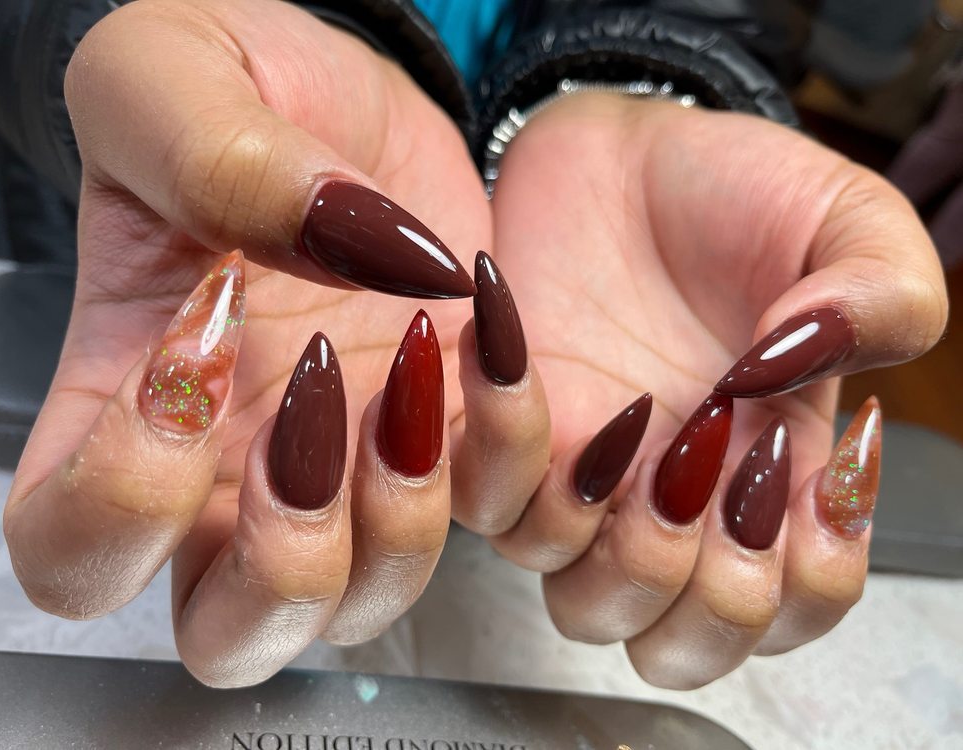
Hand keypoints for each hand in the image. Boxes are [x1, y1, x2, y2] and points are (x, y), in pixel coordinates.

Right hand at [2, 0, 489, 686]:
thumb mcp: (176, 80)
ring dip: (401, 518)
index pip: (71, 549)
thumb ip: (220, 160)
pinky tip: (487, 330)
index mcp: (120, 403)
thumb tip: (337, 244)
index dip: (123, 499)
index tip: (194, 346)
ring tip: (412, 363)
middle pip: (230, 635)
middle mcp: (228, 468)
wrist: (334, 91)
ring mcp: (345, 465)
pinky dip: (505, 442)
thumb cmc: (222, 85)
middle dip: (285, 566)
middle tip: (313, 420)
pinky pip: (491, 508)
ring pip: (364, 602)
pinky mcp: (444, 433)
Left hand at [448, 93, 947, 688]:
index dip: (807, 581)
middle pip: (678, 639)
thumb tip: (816, 363)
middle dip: (709, 594)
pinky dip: (511, 441)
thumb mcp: (844, 222)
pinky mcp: (498, 438)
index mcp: (767, 476)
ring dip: (619, 537)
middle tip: (724, 468)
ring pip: (580, 603)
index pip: (791, 604)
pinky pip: (485, 498)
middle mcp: (670, 501)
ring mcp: (582, 480)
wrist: (619, 151)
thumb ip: (880, 297)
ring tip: (642, 417)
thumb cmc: (732, 194)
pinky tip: (530, 349)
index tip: (809, 477)